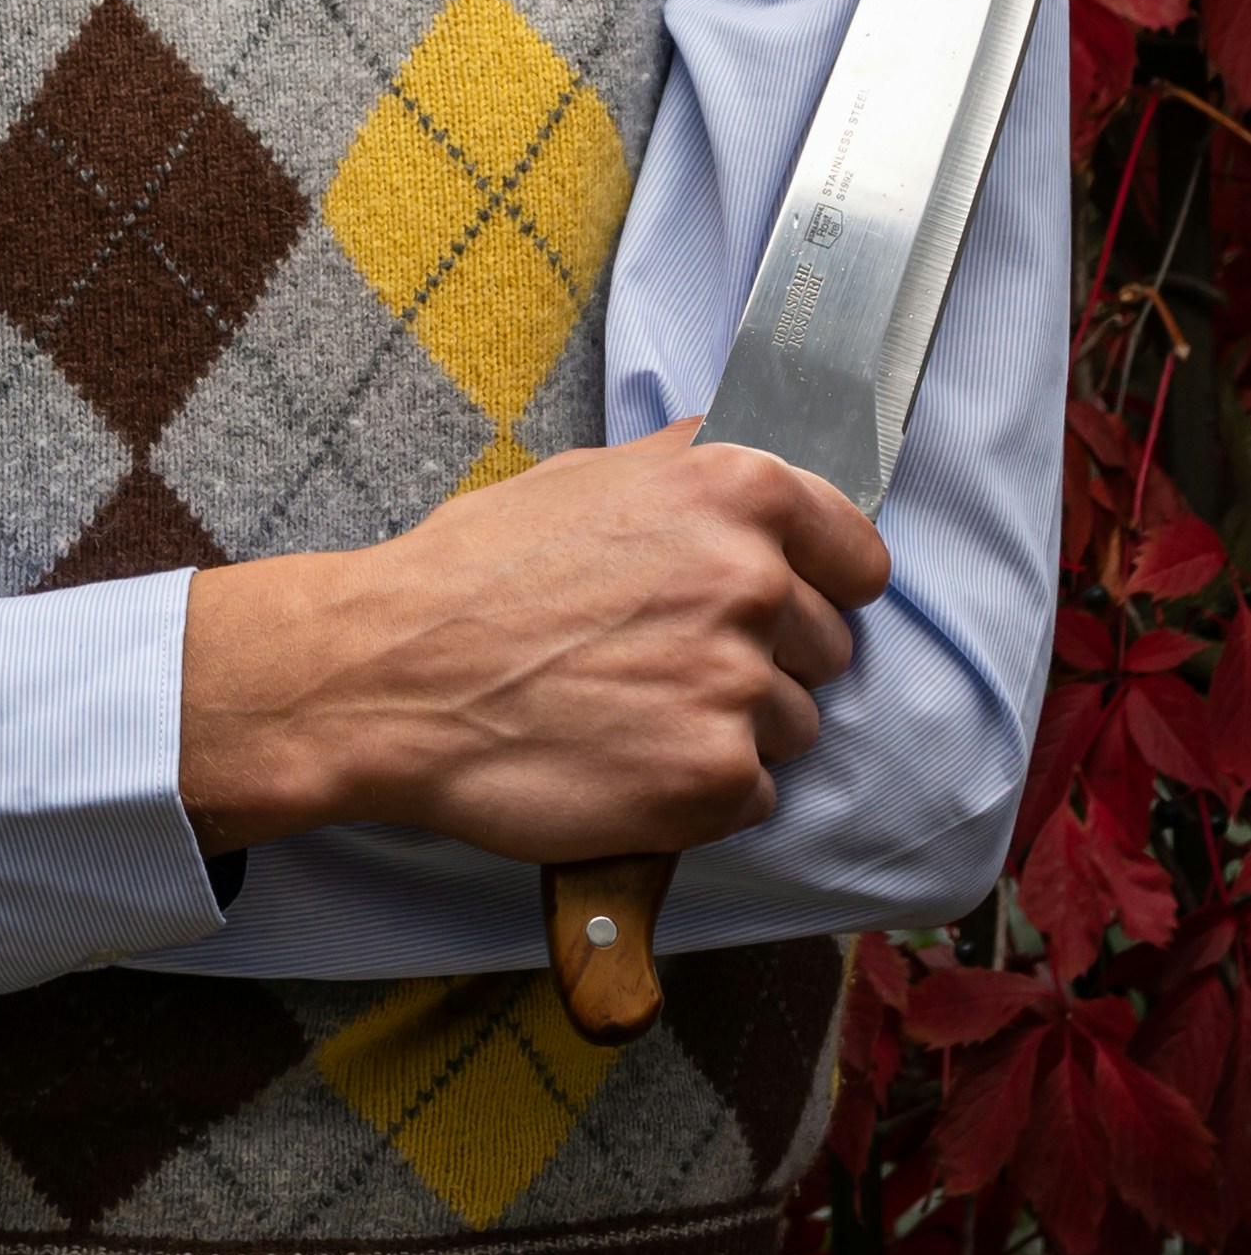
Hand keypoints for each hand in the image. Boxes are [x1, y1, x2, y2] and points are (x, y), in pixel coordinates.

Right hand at [178, 420, 888, 864]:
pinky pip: (753, 795)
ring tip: (633, 708)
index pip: (859, 558)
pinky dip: (698, 790)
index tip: (779, 605)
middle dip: (762, 660)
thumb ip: (697, 470)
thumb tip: (771, 459)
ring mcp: (736, 683)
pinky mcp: (713, 778)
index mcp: (734, 489)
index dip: (818, 586)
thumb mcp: (593, 475)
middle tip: (663, 658)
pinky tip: (626, 757)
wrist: (395, 672)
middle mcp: (753, 579)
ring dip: (728, 727)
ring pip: (793, 727)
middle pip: (828, 650)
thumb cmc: (481, 572)